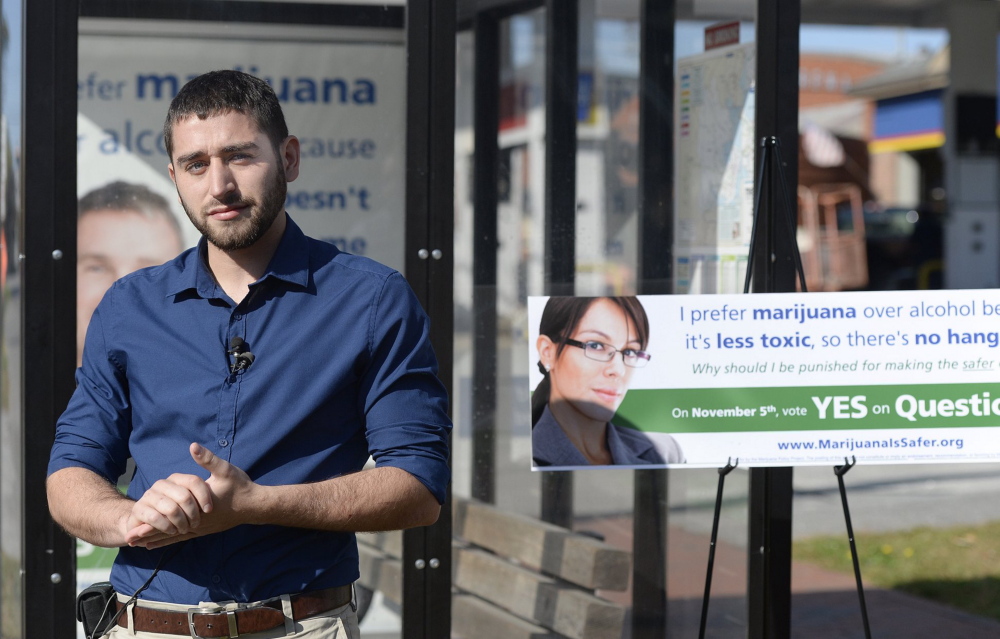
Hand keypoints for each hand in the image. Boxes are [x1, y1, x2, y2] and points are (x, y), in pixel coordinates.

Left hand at [125, 443, 256, 548]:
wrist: (254, 506)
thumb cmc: (239, 487)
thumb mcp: (225, 470)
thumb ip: (207, 459)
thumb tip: (193, 446)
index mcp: (197, 507)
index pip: (169, 517)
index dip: (151, 522)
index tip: (133, 527)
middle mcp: (197, 521)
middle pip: (167, 530)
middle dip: (147, 534)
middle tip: (129, 540)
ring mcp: (200, 527)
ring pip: (173, 536)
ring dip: (155, 539)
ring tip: (137, 545)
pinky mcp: (204, 530)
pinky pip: (182, 538)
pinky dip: (168, 541)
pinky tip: (157, 544)